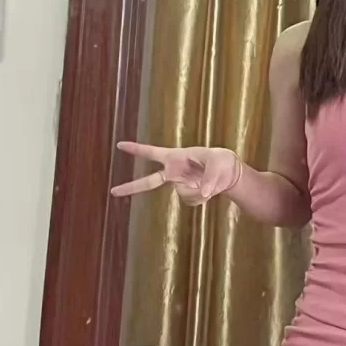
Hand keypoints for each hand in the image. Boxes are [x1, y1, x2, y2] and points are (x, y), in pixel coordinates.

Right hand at [111, 142, 241, 204]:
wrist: (231, 174)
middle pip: (148, 181)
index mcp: (175, 157)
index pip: (152, 152)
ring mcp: (180, 184)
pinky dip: (202, 198)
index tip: (120, 145)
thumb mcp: (217, 163)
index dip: (136, 149)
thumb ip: (209, 178)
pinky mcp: (189, 195)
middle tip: (113, 191)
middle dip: (131, 187)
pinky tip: (209, 190)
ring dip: (198, 190)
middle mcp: (174, 172)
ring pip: (182, 194)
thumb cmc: (221, 160)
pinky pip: (191, 201)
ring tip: (211, 180)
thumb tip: (202, 194)